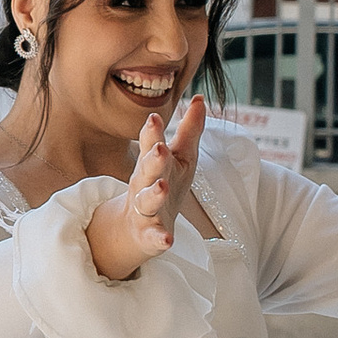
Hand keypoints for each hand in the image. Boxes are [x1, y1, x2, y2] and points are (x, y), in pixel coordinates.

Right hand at [86, 98, 205, 282]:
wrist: (136, 229)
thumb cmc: (164, 184)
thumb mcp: (178, 157)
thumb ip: (189, 129)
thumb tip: (200, 98)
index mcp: (153, 163)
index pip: (151, 144)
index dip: (152, 132)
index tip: (154, 118)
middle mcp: (145, 184)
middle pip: (147, 169)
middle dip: (152, 159)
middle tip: (159, 149)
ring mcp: (145, 210)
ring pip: (147, 201)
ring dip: (154, 194)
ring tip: (162, 187)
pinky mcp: (148, 234)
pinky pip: (153, 237)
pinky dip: (159, 238)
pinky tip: (167, 240)